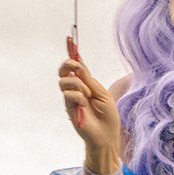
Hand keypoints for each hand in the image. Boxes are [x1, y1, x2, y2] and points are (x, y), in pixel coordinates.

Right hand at [60, 38, 123, 171]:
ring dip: (77, 84)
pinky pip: (68, 95)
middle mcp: (77, 89)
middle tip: (77, 67)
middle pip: (64, 70)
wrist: (107, 135)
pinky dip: (78, 96)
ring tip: (87, 94)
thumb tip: (79, 66)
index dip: (72, 52)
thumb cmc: (109, 116)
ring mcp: (71, 98)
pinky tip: (85, 104)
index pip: (76, 66)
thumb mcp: (102, 94)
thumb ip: (89, 80)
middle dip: (69, 64)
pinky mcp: (69, 108)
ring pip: (64, 81)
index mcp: (87, 84)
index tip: (69, 39)